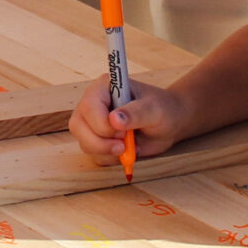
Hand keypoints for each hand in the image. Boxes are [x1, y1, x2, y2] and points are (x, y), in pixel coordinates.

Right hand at [71, 75, 192, 165]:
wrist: (169, 123)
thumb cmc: (163, 109)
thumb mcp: (154, 109)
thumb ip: (136, 113)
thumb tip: (114, 120)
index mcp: (104, 88)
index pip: (89, 106)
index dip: (102, 124)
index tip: (124, 132)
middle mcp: (93, 104)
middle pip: (78, 126)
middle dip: (101, 142)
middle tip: (124, 144)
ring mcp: (92, 123)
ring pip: (84, 143)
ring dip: (107, 151)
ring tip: (129, 146)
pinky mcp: (97, 140)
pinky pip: (95, 155)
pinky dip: (111, 158)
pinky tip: (126, 150)